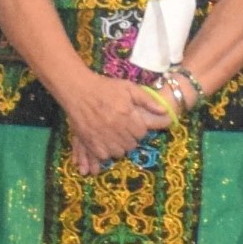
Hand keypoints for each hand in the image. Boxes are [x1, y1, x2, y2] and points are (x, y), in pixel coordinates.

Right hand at [57, 69, 172, 173]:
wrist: (78, 90)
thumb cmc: (104, 87)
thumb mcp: (128, 87)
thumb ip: (147, 100)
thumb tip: (164, 112)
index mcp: (126, 114)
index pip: (141, 133)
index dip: (138, 130)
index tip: (133, 125)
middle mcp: (115, 127)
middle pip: (131, 145)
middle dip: (130, 139)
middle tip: (124, 131)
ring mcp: (102, 135)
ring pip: (118, 152)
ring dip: (119, 147)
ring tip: (115, 137)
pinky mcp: (90, 141)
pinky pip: (103, 155)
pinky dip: (106, 152)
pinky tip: (105, 143)